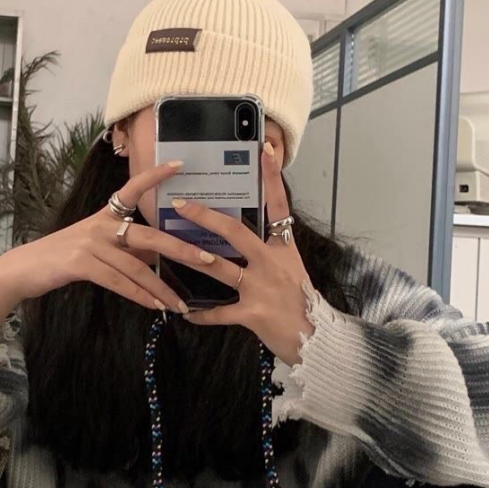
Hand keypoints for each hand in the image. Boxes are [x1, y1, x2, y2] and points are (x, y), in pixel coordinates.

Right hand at [0, 160, 221, 327]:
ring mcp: (91, 243)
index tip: (180, 165)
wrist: (24, 270)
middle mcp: (101, 225)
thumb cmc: (62, 259)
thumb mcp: (97, 249)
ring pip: (137, 267)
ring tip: (181, 304)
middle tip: (209, 260)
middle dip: (181, 250)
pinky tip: (155, 307)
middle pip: (149, 236)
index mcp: (105, 215)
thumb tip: (155, 261)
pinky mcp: (81, 264)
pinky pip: (119, 282)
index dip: (155, 176)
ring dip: (161, 289)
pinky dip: (140, 296)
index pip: (132, 189)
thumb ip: (126, 251)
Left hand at [174, 141, 314, 364]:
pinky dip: (201, 315)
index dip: (271, 177)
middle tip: (181, 205)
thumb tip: (247, 236)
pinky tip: (184, 313)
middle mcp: (272, 263)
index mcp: (284, 248)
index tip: (264, 148)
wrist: (316, 339)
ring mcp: (261, 288)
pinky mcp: (253, 313)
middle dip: (206, 217)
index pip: (278, 205)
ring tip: (172, 250)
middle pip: (236, 232)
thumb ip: (271, 251)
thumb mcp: (292, 269)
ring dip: (193, 258)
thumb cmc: (302, 303)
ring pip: (220, 267)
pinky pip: (219, 313)